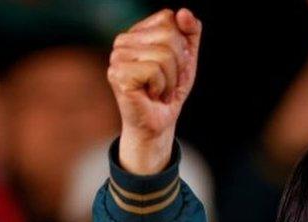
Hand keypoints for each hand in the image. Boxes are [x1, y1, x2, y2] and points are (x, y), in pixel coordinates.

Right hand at [108, 8, 201, 173]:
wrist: (158, 123)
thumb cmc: (168, 92)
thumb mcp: (186, 59)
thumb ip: (190, 33)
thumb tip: (183, 12)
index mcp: (137, 32)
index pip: (169, 19)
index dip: (181, 46)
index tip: (173, 67)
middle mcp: (122, 41)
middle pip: (169, 36)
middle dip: (177, 65)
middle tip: (166, 82)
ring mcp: (117, 57)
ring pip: (164, 55)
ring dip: (170, 80)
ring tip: (158, 90)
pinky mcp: (118, 74)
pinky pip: (154, 70)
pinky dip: (161, 87)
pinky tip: (150, 95)